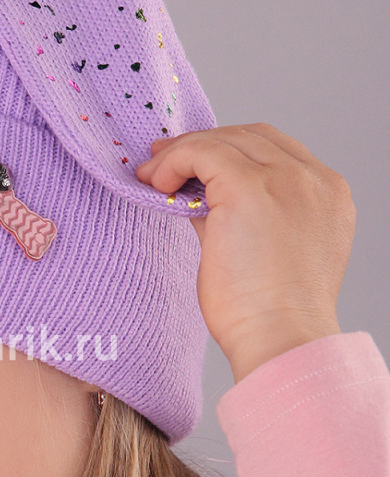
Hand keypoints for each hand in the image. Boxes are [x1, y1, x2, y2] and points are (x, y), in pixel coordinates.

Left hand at [135, 123, 355, 383]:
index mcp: (326, 195)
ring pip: (225, 140)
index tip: (192, 164)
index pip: (274, 151)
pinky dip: (174, 160)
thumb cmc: (268, 314)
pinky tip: (155, 183)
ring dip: (183, 153)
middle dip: (203, 145)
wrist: (280, 338)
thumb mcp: (261, 251)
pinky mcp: (251, 187)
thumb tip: (193, 197)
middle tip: (161, 160)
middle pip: (251, 138)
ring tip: (151, 176)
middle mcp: (313, 180)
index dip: (228, 151)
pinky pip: (203, 153)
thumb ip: (235, 215)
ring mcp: (287, 180)